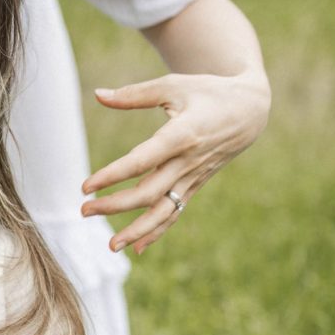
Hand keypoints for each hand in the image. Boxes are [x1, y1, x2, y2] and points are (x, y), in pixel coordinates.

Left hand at [81, 70, 269, 253]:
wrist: (251, 110)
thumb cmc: (208, 92)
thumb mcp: (173, 85)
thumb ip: (133, 94)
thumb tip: (97, 95)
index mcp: (181, 134)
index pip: (141, 160)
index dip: (112, 175)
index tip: (86, 186)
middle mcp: (187, 161)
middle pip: (149, 192)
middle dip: (115, 205)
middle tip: (84, 211)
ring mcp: (193, 177)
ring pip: (164, 211)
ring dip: (137, 230)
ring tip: (111, 245)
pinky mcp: (196, 185)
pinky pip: (176, 212)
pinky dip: (157, 232)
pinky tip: (137, 248)